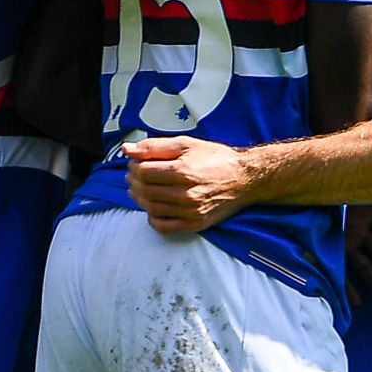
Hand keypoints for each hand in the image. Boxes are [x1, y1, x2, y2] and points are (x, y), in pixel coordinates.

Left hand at [123, 137, 254, 232]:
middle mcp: (186, 193)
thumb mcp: (185, 144)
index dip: (134, 166)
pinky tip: (153, 207)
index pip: (143, 172)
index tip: (135, 163)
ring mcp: (190, 211)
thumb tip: (127, 149)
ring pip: (151, 208)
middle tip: (135, 175)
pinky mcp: (195, 224)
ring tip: (141, 188)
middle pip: (145, 191)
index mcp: (183, 171)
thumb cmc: (216, 159)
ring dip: (139, 198)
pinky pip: (163, 226)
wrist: (244, 178)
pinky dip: (152, 217)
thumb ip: (154, 146)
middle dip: (134, 181)